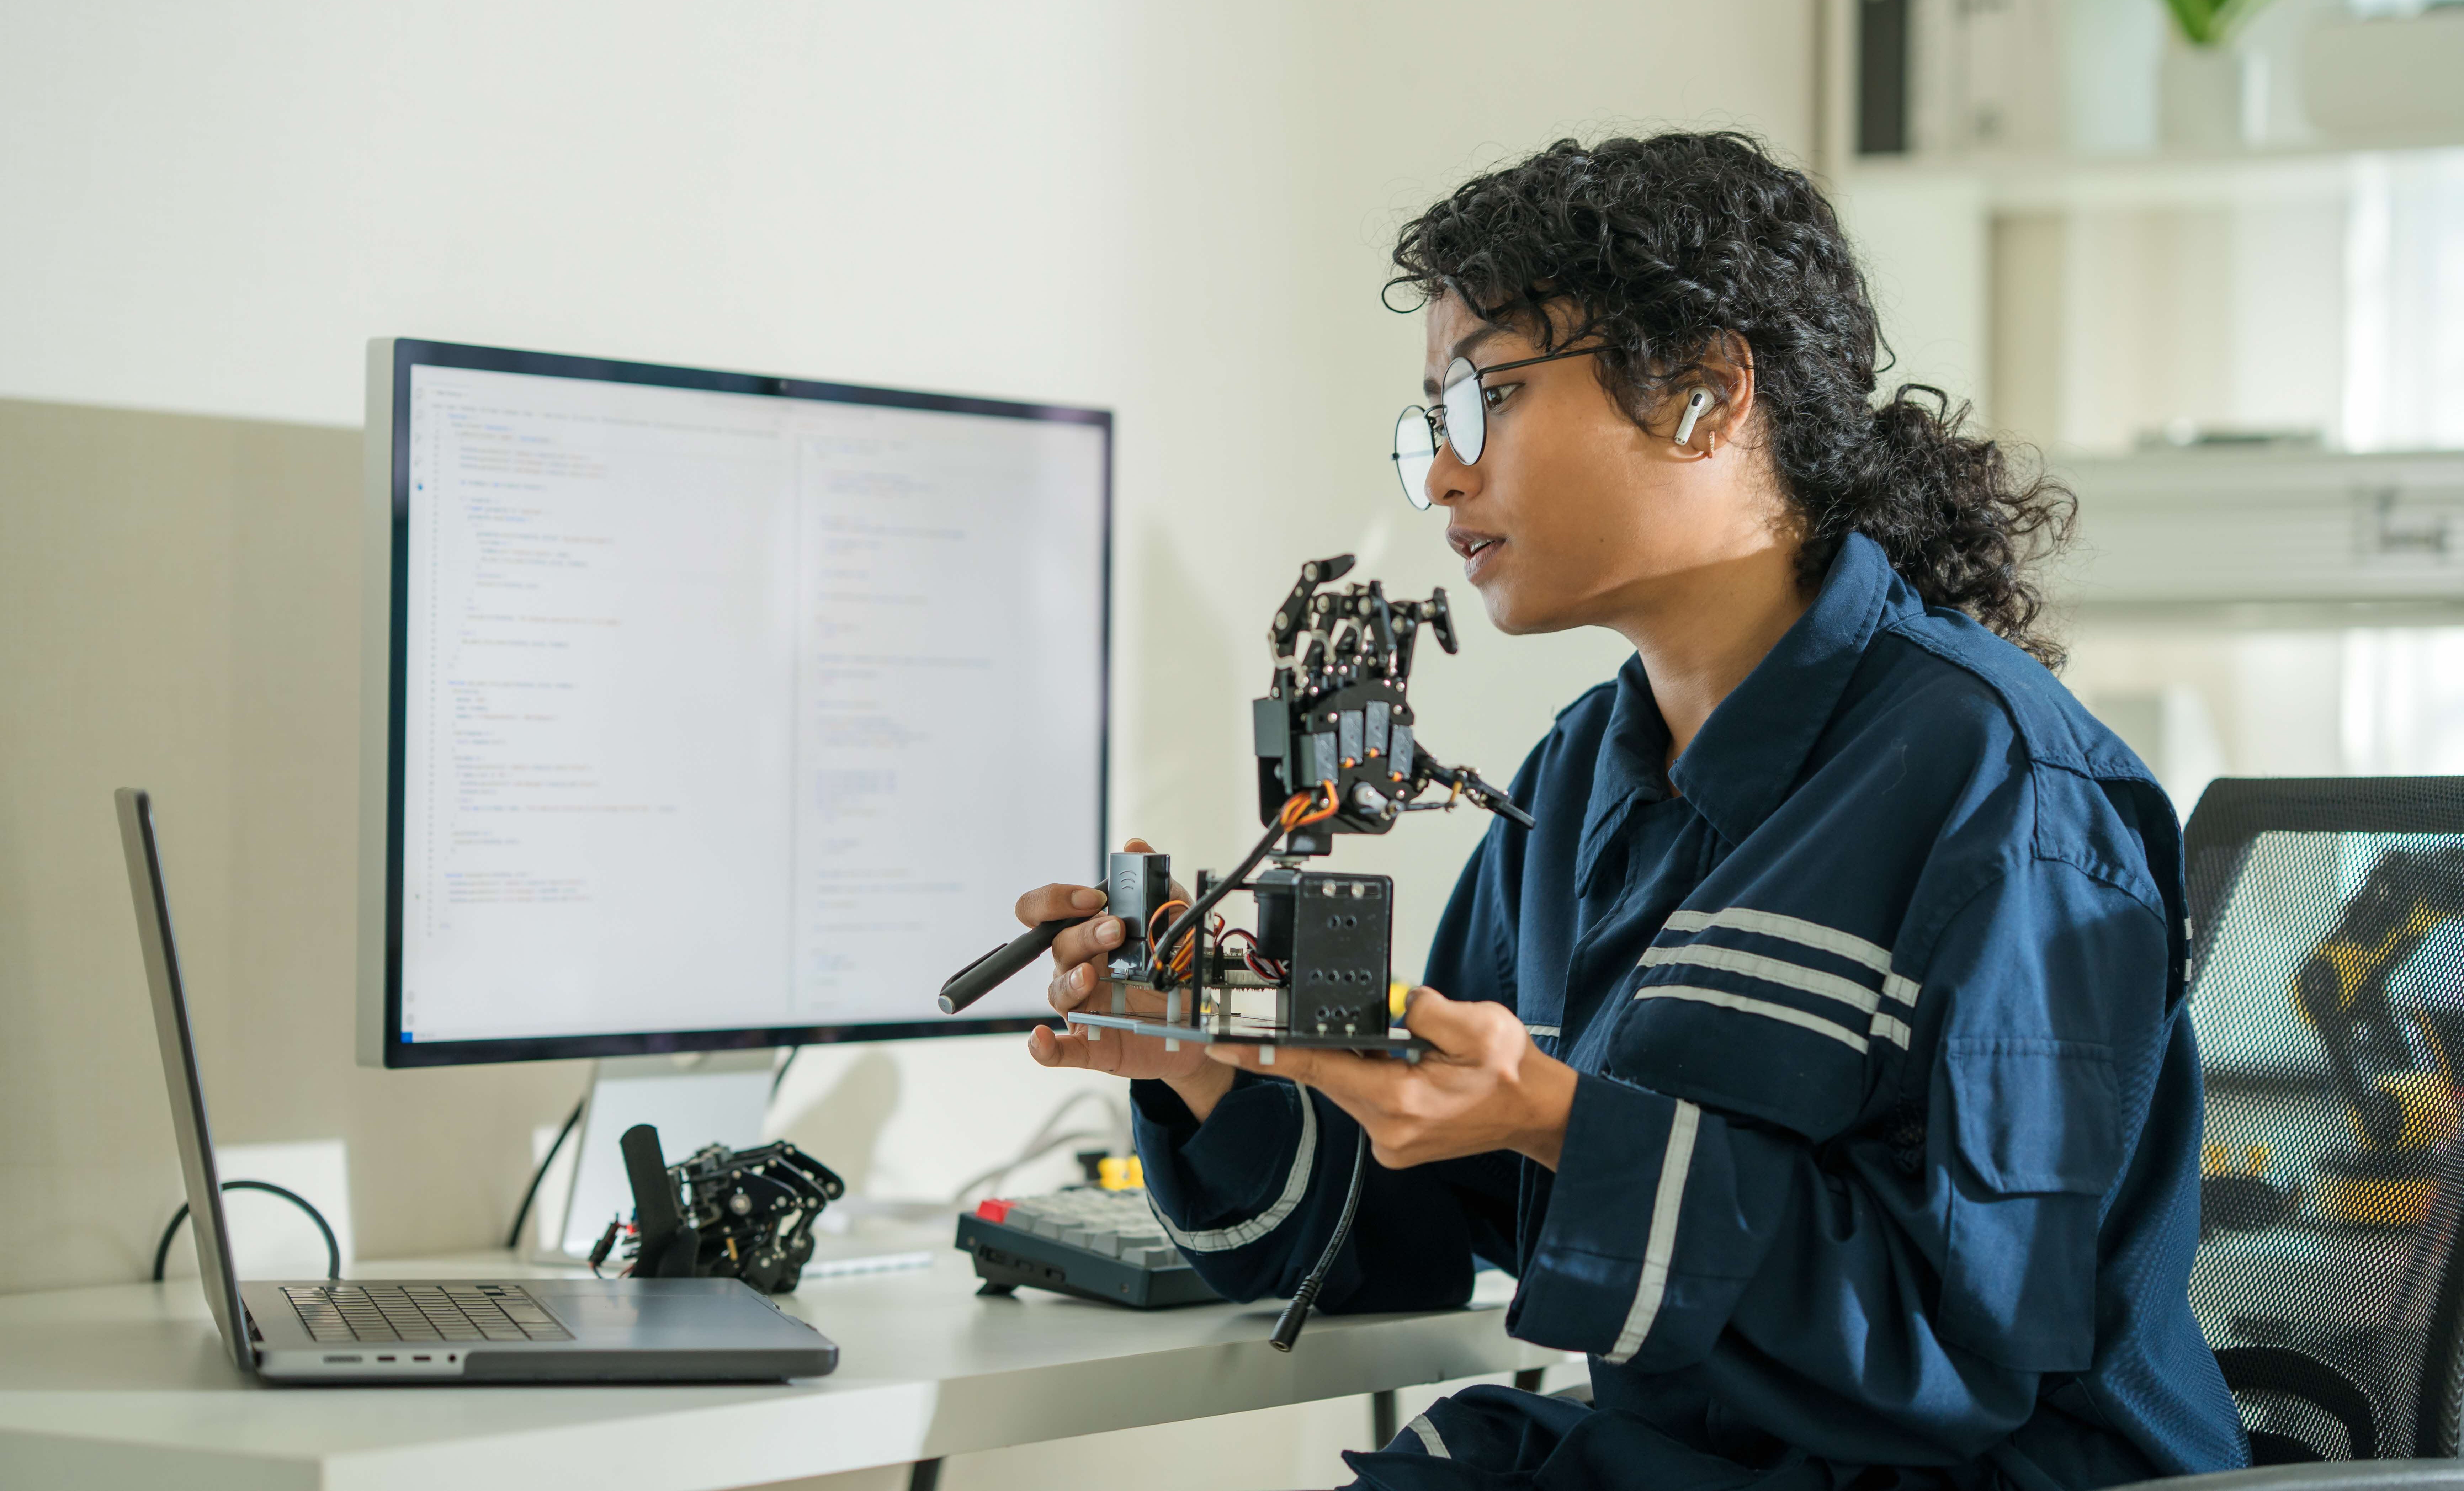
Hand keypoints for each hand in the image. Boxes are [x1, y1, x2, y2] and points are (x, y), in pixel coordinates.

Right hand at [1018, 840, 1234, 1113]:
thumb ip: (1158, 886)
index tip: (1092, 898)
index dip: (1056, 900)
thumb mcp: (1178, 922)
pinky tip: (1039, 1039)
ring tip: (1090, 976)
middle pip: (1058, 945)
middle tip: (1115, 930)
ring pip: (1057, 991)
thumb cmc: (1177, 967)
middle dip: (1083, 935)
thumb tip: (1135, 845)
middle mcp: (1080, 967)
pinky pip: (1060, 1049)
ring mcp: (1084, 1007)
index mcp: (1091, 935)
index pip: (1046, 911)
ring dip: (1069, 981)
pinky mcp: (1092, 1044)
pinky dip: (1044, 1047)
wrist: (1200, 1024)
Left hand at [1204, 988, 1576, 1169]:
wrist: (1537, 1115)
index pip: (1315, 1069)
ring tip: (1412, 1050)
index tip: (1223, 1045)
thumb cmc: (1513, 1075)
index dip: (1266, 1054)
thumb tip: (1389, 997)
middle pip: (1330, 1075)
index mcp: (1401, 1101)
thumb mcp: (1478, 1025)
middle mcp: (1387, 1129)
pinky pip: (1367, 1098)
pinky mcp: (1395, 1143)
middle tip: (1370, 1026)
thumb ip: (1424, 1007)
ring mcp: (1390, 1141)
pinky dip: (1376, 1076)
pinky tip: (1409, 1066)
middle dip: (1337, 1043)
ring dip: (1363, 1060)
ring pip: (1349, 1085)